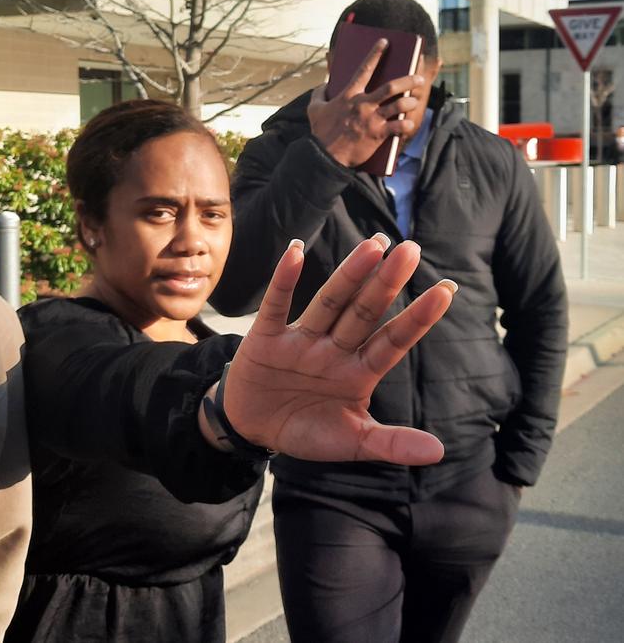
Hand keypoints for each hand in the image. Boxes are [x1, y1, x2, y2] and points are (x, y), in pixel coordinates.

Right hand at [223, 235, 455, 465]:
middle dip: (386, 283)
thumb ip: (391, 443)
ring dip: (349, 275)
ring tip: (372, 247)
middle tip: (410, 250)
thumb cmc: (307, 430)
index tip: (446, 290)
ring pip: (329, 303)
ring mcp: (302, 340)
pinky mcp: (266, 338)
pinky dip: (284, 281)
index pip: (393, 341)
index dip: (417, 318)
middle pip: (364, 312)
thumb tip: (439, 452)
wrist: (253, 427)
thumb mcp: (351, 441)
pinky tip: (296, 252)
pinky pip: (276, 306)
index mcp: (359, 371)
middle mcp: (334, 349)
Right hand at [308, 39, 425, 167]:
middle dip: (408, 80)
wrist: (324, 156)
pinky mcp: (377, 135)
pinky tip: (410, 123)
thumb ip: (319, 93)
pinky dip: (406, 125)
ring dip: (410, 102)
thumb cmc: (320, 132)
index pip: (365, 69)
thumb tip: (323, 84)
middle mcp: (363, 104)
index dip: (375, 53)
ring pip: (398, 105)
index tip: (385, 42)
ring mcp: (372, 119)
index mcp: (349, 95)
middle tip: (419, 78)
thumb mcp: (314, 109)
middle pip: (391, 86)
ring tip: (414, 101)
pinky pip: (398, 127)